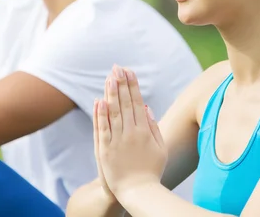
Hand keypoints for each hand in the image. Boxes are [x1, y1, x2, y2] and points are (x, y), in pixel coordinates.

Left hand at [96, 65, 167, 200]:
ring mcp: (118, 141)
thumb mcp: (160, 148)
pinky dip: (100, 114)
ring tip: (109, 77)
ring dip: (111, 94)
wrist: (138, 192)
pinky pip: (103, 129)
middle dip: (121, 84)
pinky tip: (99, 100)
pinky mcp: (106, 150)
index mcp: (145, 131)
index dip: (132, 86)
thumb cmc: (151, 171)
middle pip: (125, 103)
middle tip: (117, 67)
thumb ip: (154, 127)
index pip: (137, 102)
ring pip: (113, 113)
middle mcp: (131, 133)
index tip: (129, 71)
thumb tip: (147, 108)